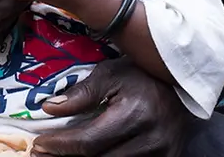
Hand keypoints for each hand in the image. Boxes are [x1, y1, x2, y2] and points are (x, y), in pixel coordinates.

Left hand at [32, 58, 192, 155]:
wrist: (185, 85)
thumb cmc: (143, 75)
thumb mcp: (112, 74)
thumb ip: (82, 93)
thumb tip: (49, 108)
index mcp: (135, 115)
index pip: (88, 141)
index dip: (60, 146)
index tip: (39, 144)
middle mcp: (151, 140)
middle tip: (42, 154)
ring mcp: (162, 154)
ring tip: (63, 155)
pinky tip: (89, 156)